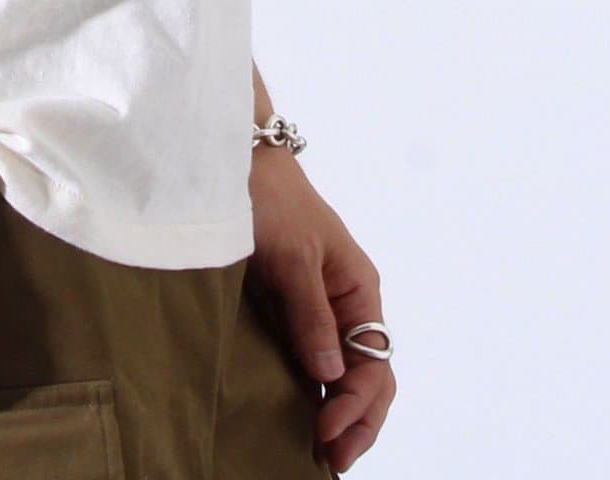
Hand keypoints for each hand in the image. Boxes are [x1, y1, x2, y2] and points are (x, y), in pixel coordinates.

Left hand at [247, 147, 395, 472]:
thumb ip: (310, 311)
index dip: (354, 404)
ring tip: (321, 451)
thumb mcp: (292, 253)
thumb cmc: (269, 198)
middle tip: (329, 461)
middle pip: (369, 376)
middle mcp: (346, 302)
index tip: (324, 431)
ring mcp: (319, 306)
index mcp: (359, 289)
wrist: (236, 160)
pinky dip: (314, 390)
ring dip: (338, 412)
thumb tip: (331, 372)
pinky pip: (312, 356)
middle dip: (357, 422)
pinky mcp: (290, 306)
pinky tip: (302, 413)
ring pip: (343, 372)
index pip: (374, 364)